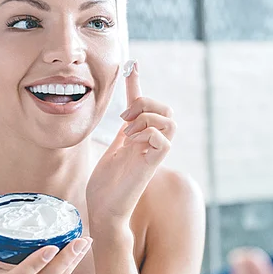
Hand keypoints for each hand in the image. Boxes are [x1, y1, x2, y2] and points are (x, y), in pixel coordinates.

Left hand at [86, 60, 175, 226]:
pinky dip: (149, 133)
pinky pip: (165, 140)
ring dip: (147, 118)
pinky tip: (133, 141)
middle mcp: (150, 143)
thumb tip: (126, 116)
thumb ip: (123, 133)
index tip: (131, 64)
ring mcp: (153, 153)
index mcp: (140, 137)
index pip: (144, 105)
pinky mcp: (152, 165)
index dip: (137, 84)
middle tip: (123, 118)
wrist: (103, 209)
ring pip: (169, 121)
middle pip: (166, 109)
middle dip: (145, 102)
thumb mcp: (112, 149)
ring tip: (128, 130)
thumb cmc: (106, 185)